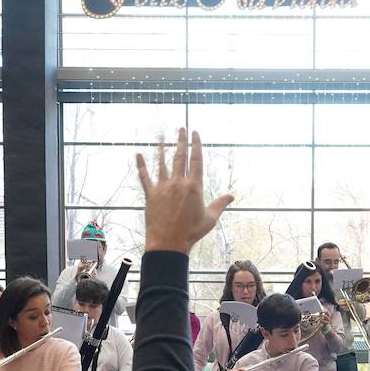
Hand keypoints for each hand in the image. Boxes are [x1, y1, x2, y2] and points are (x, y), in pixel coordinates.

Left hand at [136, 128, 235, 252]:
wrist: (168, 242)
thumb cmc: (191, 232)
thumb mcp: (210, 218)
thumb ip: (220, 204)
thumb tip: (232, 196)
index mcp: (195, 186)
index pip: (197, 160)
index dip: (196, 145)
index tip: (195, 133)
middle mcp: (179, 183)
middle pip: (181, 157)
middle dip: (181, 141)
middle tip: (181, 128)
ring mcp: (163, 187)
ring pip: (162, 163)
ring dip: (162, 148)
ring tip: (161, 136)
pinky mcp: (151, 194)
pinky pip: (145, 177)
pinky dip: (141, 165)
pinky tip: (138, 154)